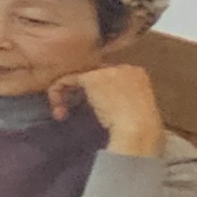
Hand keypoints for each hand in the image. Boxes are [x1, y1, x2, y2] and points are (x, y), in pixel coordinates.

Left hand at [52, 65, 167, 155]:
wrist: (138, 128)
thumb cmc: (138, 128)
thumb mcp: (132, 109)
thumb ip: (119, 99)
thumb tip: (100, 104)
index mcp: (136, 74)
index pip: (109, 77)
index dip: (95, 93)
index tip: (88, 109)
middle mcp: (122, 67)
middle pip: (92, 74)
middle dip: (78, 91)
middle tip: (69, 109)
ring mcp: (106, 71)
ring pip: (78, 77)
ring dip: (64, 94)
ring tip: (61, 112)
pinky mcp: (91, 78)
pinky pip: (66, 80)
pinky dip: (57, 93)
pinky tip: (59, 111)